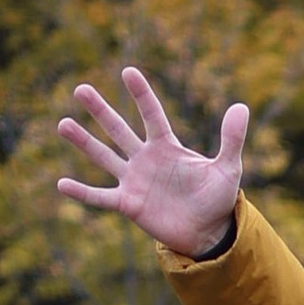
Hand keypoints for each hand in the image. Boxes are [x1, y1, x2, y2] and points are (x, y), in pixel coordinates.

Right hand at [54, 66, 248, 254]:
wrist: (209, 232)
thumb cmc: (217, 198)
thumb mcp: (228, 168)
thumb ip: (232, 139)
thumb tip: (241, 106)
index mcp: (167, 147)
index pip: (151, 115)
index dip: (142, 94)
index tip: (128, 72)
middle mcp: (145, 159)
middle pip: (119, 129)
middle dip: (100, 111)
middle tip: (80, 89)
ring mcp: (134, 180)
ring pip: (104, 157)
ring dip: (84, 142)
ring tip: (63, 123)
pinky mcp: (128, 204)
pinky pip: (101, 197)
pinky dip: (82, 192)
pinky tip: (61, 183)